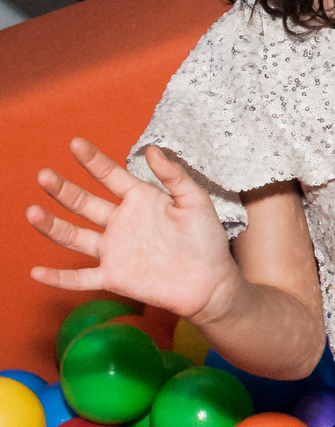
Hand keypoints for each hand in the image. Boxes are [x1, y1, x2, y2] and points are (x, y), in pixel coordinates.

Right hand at [26, 138, 238, 323]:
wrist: (210, 282)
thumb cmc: (206, 240)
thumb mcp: (195, 201)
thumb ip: (174, 175)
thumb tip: (152, 149)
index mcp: (140, 200)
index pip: (109, 176)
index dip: (92, 160)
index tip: (76, 144)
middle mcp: (121, 223)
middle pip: (83, 203)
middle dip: (63, 190)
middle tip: (44, 175)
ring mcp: (115, 251)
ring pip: (75, 236)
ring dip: (52, 226)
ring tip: (31, 212)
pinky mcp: (114, 277)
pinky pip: (81, 278)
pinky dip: (58, 278)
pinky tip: (36, 273)